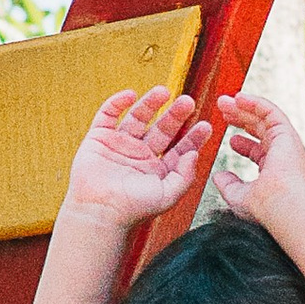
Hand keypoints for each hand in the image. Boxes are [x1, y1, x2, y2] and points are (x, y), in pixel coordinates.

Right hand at [65, 85, 210, 226]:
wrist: (99, 212)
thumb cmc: (133, 209)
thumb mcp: (168, 195)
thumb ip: (185, 175)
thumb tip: (194, 153)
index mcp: (157, 169)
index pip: (179, 148)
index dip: (192, 137)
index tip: (206, 125)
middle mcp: (140, 155)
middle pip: (162, 129)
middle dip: (175, 115)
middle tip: (188, 102)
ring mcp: (119, 145)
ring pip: (138, 117)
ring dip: (150, 103)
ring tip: (164, 91)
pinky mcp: (98, 139)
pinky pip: (107, 115)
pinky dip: (117, 103)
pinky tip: (131, 94)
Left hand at [212, 89, 304, 223]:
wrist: (279, 203)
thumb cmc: (261, 206)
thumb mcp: (238, 195)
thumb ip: (228, 185)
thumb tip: (218, 176)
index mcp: (274, 170)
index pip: (259, 151)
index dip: (242, 142)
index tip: (228, 137)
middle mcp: (283, 154)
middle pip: (259, 129)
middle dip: (239, 118)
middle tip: (222, 110)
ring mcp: (286, 142)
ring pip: (264, 118)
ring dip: (244, 107)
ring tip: (223, 101)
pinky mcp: (286, 133)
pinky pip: (270, 111)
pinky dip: (255, 102)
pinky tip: (239, 98)